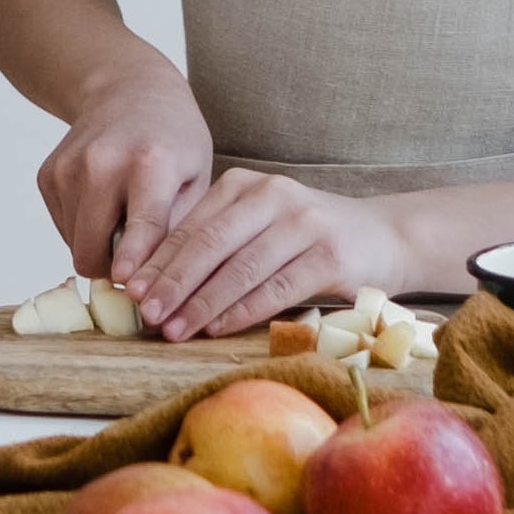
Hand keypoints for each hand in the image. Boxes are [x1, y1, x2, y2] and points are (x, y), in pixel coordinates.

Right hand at [36, 76, 212, 288]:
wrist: (127, 89)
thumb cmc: (173, 137)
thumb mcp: (196, 177)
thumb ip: (178, 228)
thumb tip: (156, 283)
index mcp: (151, 162)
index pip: (141, 223)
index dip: (134, 260)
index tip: (130, 285)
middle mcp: (103, 162)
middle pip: (93, 247)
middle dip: (114, 269)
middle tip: (138, 262)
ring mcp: (69, 168)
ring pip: (76, 245)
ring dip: (100, 248)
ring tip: (124, 219)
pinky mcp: (48, 175)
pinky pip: (64, 229)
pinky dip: (84, 230)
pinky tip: (105, 203)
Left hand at [126, 169, 417, 342]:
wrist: (383, 238)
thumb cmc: (307, 239)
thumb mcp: (259, 226)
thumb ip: (217, 243)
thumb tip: (155, 282)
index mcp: (246, 185)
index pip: (192, 225)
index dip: (159, 260)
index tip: (130, 291)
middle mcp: (272, 195)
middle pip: (210, 244)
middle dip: (173, 282)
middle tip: (146, 313)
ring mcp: (304, 223)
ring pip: (240, 268)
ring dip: (202, 303)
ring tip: (174, 329)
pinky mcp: (329, 255)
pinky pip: (276, 287)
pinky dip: (242, 310)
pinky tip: (217, 329)